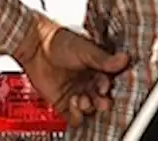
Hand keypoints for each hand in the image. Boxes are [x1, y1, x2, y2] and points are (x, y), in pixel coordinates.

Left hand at [14, 18, 129, 128]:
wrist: (34, 45)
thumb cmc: (58, 40)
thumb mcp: (84, 49)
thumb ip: (103, 59)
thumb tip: (124, 59)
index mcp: (97, 68)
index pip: (110, 83)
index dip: (109, 86)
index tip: (106, 86)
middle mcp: (88, 82)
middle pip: (101, 99)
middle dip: (102, 101)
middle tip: (100, 100)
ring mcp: (76, 93)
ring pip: (89, 109)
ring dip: (89, 107)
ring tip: (83, 100)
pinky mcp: (63, 103)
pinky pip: (74, 117)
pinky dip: (76, 115)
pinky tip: (74, 105)